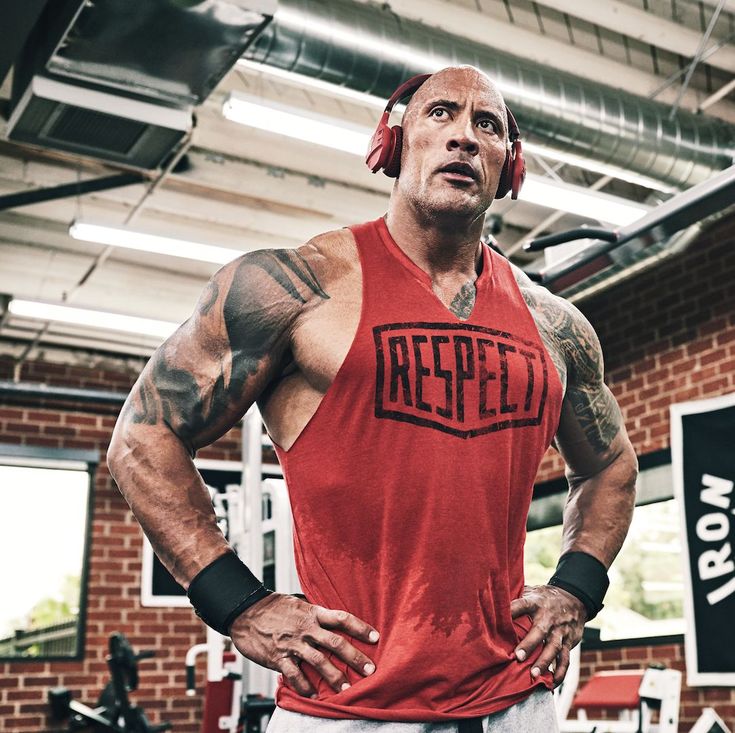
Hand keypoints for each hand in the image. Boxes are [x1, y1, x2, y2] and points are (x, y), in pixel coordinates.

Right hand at [229, 593, 379, 696]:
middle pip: (335, 643)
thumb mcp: (298, 603)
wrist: (244, 611)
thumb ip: (315, 613)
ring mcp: (292, 643)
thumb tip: (332, 619)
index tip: (375, 637)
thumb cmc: (272, 607)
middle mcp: (306, 628)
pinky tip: (314, 695)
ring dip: (334, 677)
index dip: (360, 627)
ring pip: (319, 662)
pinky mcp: (278, 657)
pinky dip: (305, 687)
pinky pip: (295, 675)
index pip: (341, 618)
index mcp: (312, 612)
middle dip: (354, 658)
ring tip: (346, 689)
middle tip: (370, 669)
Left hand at [510, 584, 585, 685]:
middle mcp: (548, 617)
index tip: (501, 618)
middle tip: (518, 657)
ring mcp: (560, 631)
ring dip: (544, 662)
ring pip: (553, 647)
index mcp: (536, 603)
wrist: (574, 598)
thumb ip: (515, 596)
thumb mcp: (531, 592)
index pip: (522, 604)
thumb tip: (490, 598)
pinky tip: (552, 683)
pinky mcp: (568, 642)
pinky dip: (560, 672)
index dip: (512, 610)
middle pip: (539, 631)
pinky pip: (566, 659)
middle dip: (529, 644)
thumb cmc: (544, 597)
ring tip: (533, 675)